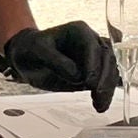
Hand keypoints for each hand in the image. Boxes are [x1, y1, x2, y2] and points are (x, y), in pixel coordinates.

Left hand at [0, 22, 120, 110]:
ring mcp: (94, 58)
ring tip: (100, 106)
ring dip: (108, 89)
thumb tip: (77, 75)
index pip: (92, 45)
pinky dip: (106, 93)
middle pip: (107, 58)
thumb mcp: (37, 50)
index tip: (88, 82)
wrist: (26, 58)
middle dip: (104, 78)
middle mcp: (91, 42)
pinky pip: (106, 81)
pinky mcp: (94, 73)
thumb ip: (56, 61)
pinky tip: (101, 105)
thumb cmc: (31, 49)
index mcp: (79, 31)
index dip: (93, 64)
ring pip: (111, 70)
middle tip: (98, 96)